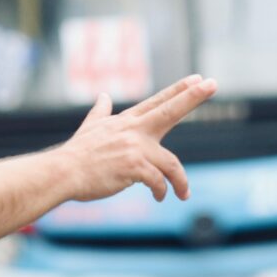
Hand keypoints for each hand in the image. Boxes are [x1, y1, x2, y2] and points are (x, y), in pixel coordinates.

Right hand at [55, 75, 217, 202]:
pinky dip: (161, 190)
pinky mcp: (133, 167)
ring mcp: (134, 148)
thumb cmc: (77, 154)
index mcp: (126, 121)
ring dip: (180, 181)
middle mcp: (133, 130)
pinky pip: (158, 181)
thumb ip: (100, 112)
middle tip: (213, 84)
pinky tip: (160, 197)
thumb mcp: (90, 126)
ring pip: (170, 163)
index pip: (158, 102)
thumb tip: (103, 96)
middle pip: (169, 111)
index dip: (179, 90)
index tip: (199, 79)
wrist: (63, 172)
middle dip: (192, 97)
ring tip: (184, 194)